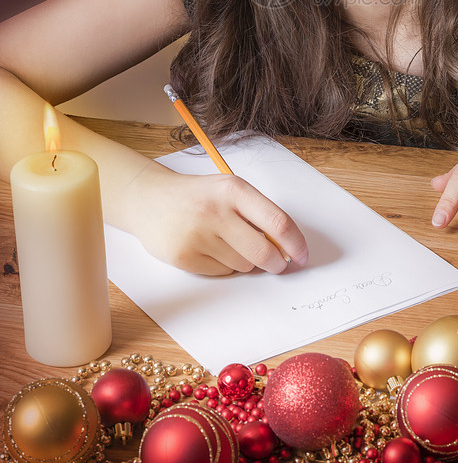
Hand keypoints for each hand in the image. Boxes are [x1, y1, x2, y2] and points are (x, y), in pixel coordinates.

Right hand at [126, 164, 308, 274]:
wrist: (149, 199)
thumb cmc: (198, 196)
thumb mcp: (229, 191)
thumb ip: (257, 214)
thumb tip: (287, 247)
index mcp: (234, 190)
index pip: (277, 222)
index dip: (296, 244)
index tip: (303, 256)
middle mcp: (216, 211)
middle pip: (264, 252)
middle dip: (277, 263)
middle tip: (278, 264)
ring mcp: (199, 235)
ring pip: (244, 265)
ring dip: (245, 261)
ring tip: (227, 242)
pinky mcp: (185, 257)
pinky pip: (222, 273)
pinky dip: (224, 266)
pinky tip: (209, 248)